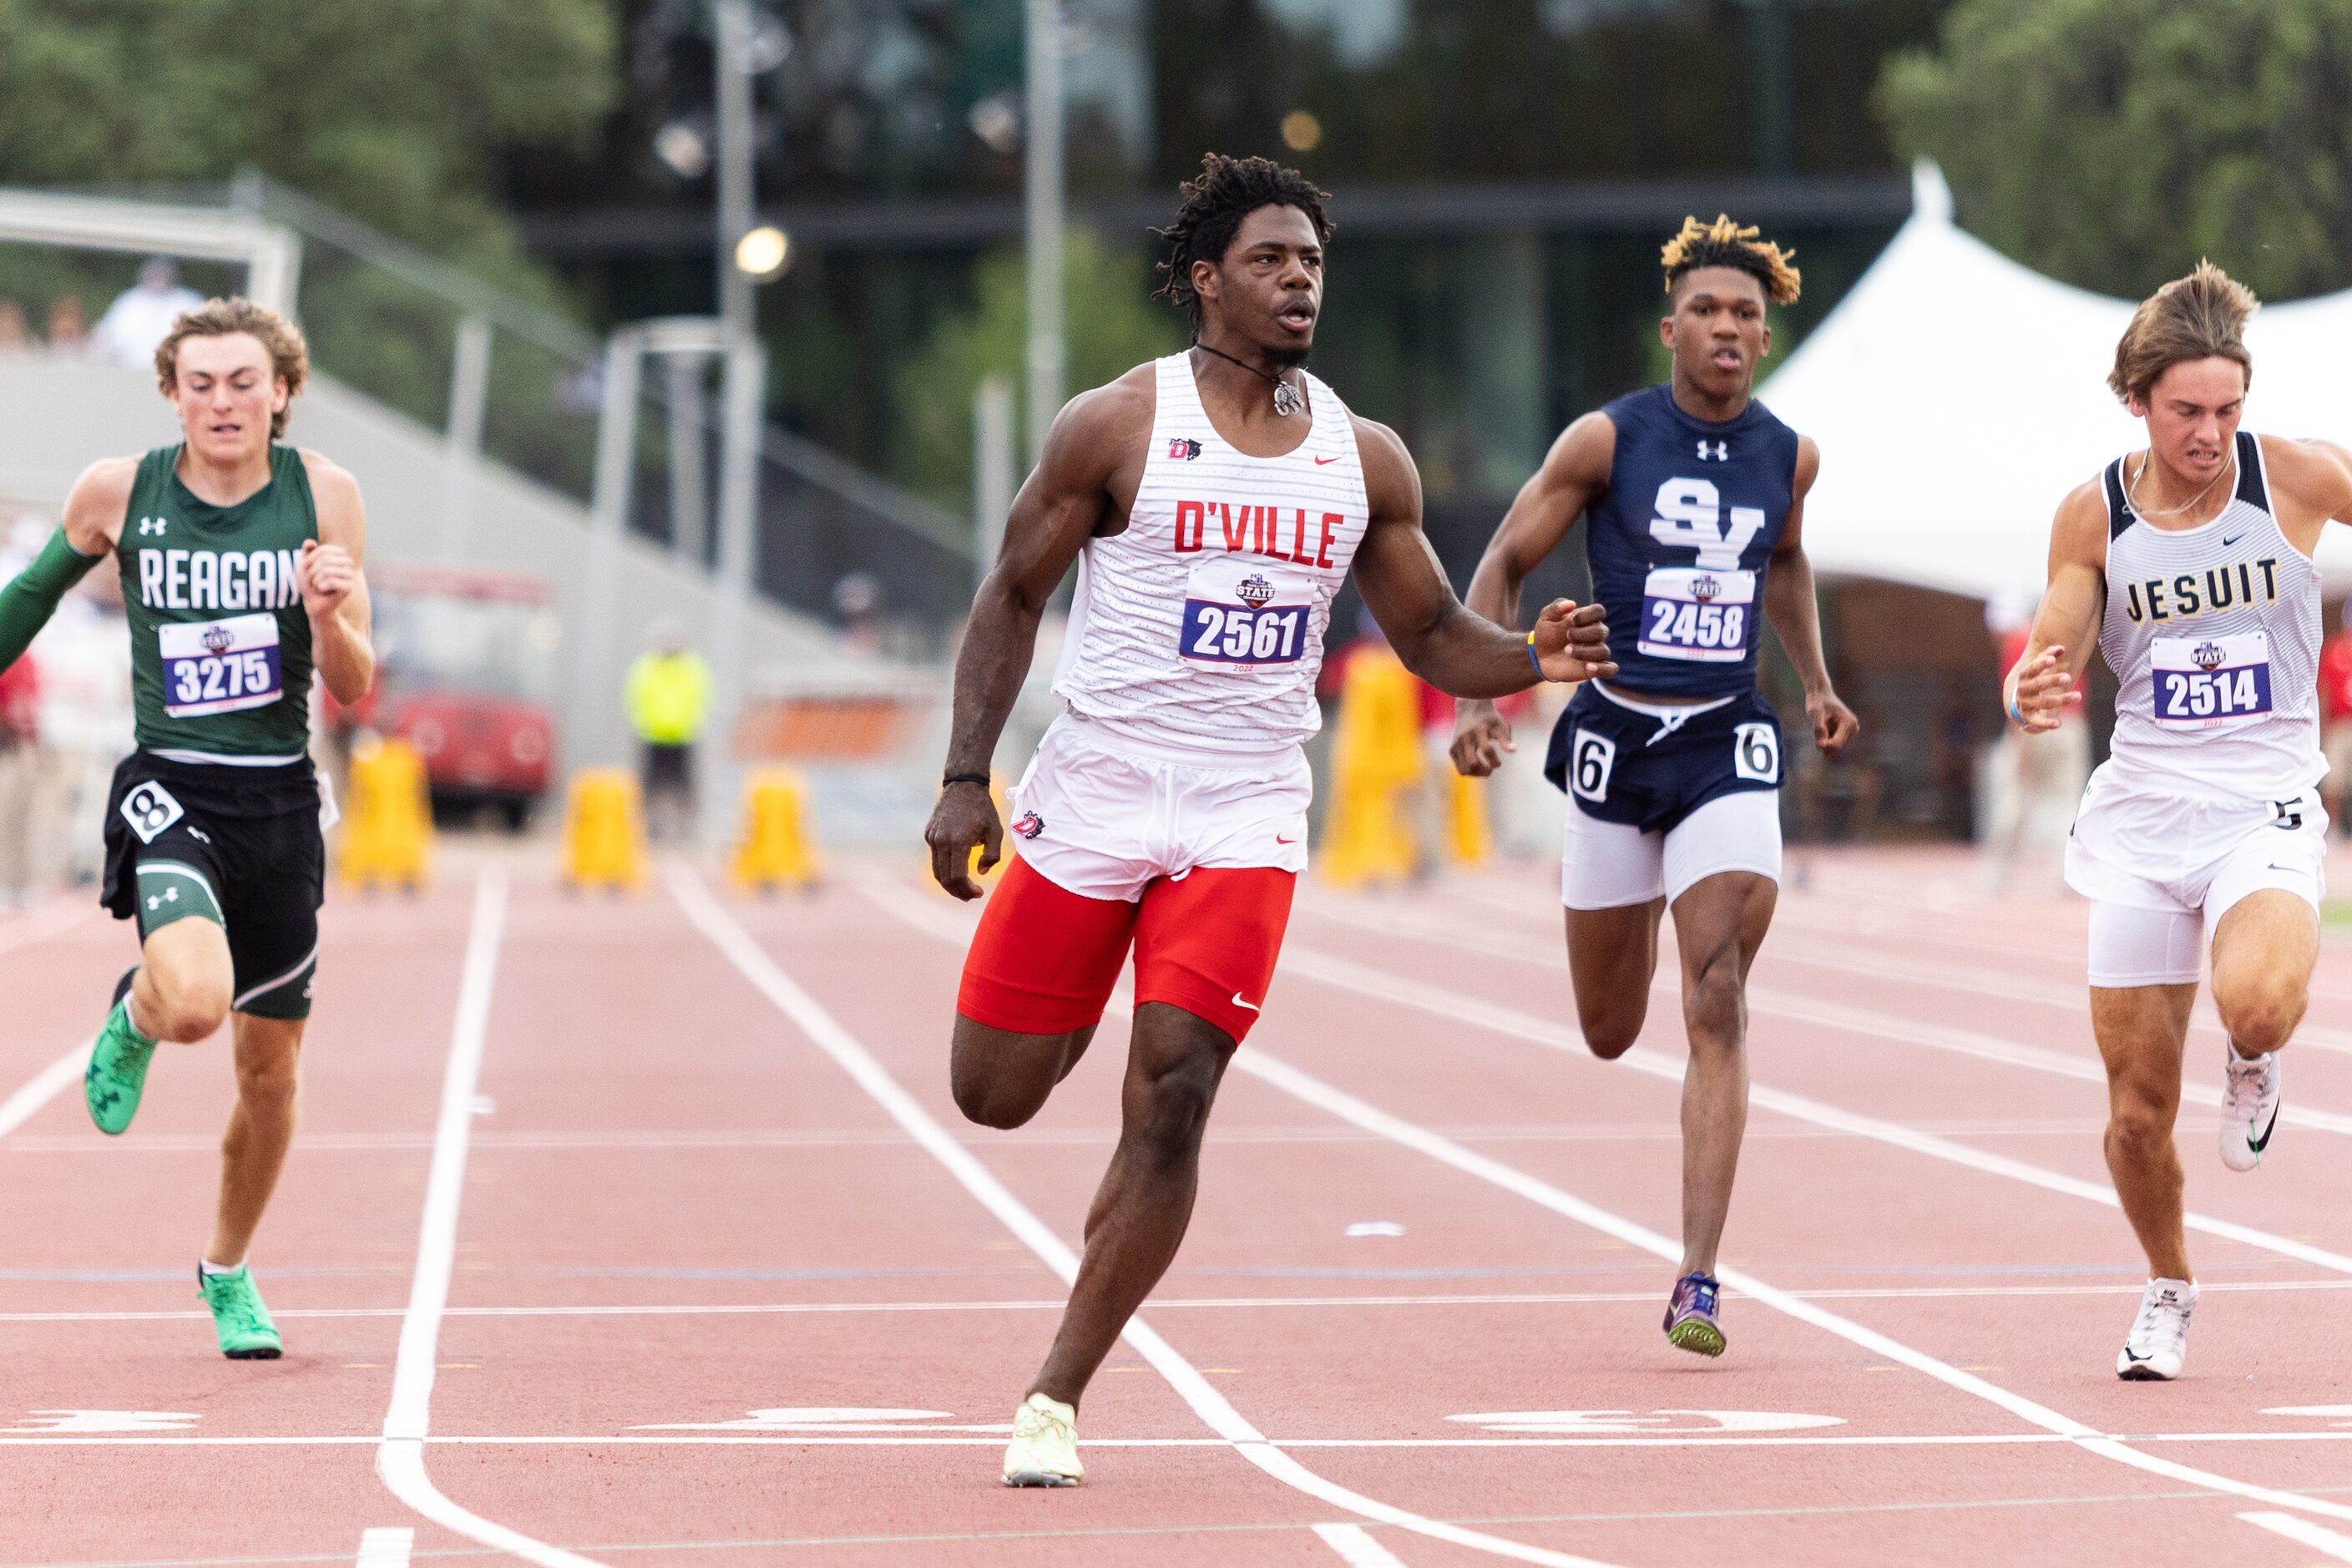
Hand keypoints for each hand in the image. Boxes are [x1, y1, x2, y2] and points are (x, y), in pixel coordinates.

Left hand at [299, 539, 355, 618]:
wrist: (313, 603)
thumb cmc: (309, 582)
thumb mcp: (304, 564)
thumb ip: (306, 551)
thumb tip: (312, 543)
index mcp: (338, 555)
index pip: (323, 550)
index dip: (310, 560)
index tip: (308, 569)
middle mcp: (346, 563)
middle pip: (325, 559)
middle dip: (312, 571)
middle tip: (312, 580)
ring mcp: (349, 575)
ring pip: (327, 570)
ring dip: (316, 580)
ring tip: (317, 585)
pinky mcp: (349, 587)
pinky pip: (331, 582)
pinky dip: (321, 586)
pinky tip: (322, 590)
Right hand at [925, 780, 1001, 900]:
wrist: (963, 785)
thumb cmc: (983, 808)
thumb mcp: (996, 831)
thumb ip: (992, 855)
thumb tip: (980, 872)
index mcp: (958, 841)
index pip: (957, 876)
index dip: (967, 890)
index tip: (979, 892)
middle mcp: (941, 841)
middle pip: (945, 878)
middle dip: (958, 892)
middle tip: (971, 896)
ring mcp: (933, 838)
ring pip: (937, 870)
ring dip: (949, 884)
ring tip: (963, 889)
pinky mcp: (929, 834)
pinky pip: (936, 857)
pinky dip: (945, 868)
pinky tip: (957, 868)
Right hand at [1450, 700, 1512, 776]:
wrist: (1470, 710)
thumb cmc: (1490, 720)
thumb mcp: (1500, 725)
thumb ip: (1506, 739)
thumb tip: (1513, 751)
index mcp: (1478, 730)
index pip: (1486, 750)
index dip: (1495, 761)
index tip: (1499, 763)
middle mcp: (1465, 737)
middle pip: (1472, 764)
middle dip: (1484, 771)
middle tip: (1490, 769)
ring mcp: (1456, 744)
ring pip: (1465, 769)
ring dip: (1476, 774)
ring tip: (1485, 770)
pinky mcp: (1452, 749)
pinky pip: (1460, 769)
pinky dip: (1470, 772)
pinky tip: (1478, 767)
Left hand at [1530, 598, 1615, 683]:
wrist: (1540, 655)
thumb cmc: (1546, 634)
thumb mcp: (1546, 617)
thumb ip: (1557, 607)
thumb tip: (1571, 604)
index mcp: (1587, 618)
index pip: (1599, 611)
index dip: (1586, 615)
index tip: (1571, 621)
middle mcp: (1595, 634)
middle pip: (1602, 631)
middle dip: (1582, 634)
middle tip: (1567, 637)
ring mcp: (1596, 651)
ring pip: (1603, 651)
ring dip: (1585, 652)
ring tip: (1567, 651)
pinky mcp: (1594, 668)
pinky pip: (1610, 669)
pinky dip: (1603, 669)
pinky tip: (1589, 667)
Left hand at [1809, 688, 1859, 754]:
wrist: (1820, 694)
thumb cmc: (1818, 702)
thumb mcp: (1815, 714)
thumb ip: (1818, 729)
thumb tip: (1821, 746)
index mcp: (1849, 723)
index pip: (1837, 743)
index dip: (1825, 746)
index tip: (1816, 743)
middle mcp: (1853, 728)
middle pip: (1836, 746)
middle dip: (1824, 742)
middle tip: (1816, 729)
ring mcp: (1851, 732)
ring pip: (1833, 747)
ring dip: (1823, 740)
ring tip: (1821, 723)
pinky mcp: (1846, 734)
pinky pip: (1832, 743)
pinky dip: (1825, 738)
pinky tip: (1824, 725)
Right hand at [2008, 645, 2079, 733]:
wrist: (2018, 701)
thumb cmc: (2034, 680)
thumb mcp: (2039, 666)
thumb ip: (2049, 656)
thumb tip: (2062, 648)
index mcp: (2024, 676)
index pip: (2031, 669)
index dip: (2041, 664)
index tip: (2054, 660)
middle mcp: (2022, 690)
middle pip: (2037, 685)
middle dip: (2052, 680)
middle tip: (2068, 677)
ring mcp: (2024, 704)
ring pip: (2043, 702)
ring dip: (2060, 699)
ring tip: (2078, 695)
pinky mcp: (2028, 718)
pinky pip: (2037, 722)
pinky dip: (2046, 723)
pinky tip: (2058, 723)